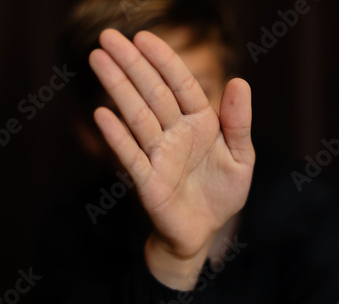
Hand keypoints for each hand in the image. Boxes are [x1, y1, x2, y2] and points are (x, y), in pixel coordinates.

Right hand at [89, 29, 254, 287]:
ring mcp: (159, 155)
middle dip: (131, 64)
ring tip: (97, 60)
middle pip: (152, 93)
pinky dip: (117, 136)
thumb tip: (239, 81)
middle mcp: (176, 133)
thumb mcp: (241, 157)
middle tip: (107, 37)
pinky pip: (131, 155)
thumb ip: (239, 122)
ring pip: (138, 116)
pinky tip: (102, 114)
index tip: (142, 37)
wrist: (204, 231)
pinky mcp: (148, 181)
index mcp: (200, 123)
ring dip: (118, 89)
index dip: (163, 60)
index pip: (180, 84)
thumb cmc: (222, 193)